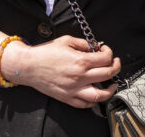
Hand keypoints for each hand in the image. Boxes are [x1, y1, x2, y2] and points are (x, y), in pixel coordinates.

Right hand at [3, 36, 119, 108]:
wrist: (28, 66)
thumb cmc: (45, 52)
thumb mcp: (67, 40)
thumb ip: (84, 43)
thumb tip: (96, 47)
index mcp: (80, 61)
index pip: (106, 59)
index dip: (110, 53)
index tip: (105, 51)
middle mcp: (79, 77)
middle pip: (108, 74)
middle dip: (116, 67)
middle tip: (115, 63)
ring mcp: (73, 89)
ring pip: (100, 95)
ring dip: (110, 89)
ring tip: (112, 84)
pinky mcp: (67, 98)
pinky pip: (84, 104)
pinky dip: (94, 101)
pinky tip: (96, 94)